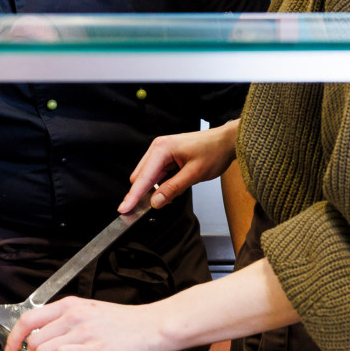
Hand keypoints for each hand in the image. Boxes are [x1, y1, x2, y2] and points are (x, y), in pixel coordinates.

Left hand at [4, 297, 169, 350]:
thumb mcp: (91, 313)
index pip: (28, 318)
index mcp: (69, 305)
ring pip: (42, 350)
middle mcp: (72, 315)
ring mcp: (82, 331)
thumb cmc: (125, 325)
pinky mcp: (93, 348)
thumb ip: (68, 322)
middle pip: (32, 339)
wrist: (153, 328)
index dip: (13, 337)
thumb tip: (47, 338)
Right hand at [119, 121, 238, 212]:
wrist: (226, 141)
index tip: (123, 209)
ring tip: (181, 185)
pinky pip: (158, 175)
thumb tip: (155, 202)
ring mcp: (160, 152)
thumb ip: (173, 189)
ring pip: (149, 177)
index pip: (142, 178)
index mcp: (161, 149)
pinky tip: (178, 183)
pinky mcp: (165, 157)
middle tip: (163, 202)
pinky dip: (164, 184)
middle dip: (147, 193)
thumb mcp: (194, 174)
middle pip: (140, 177)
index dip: (132, 196)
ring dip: (158, 188)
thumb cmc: (213, 151)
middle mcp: (157, 148)